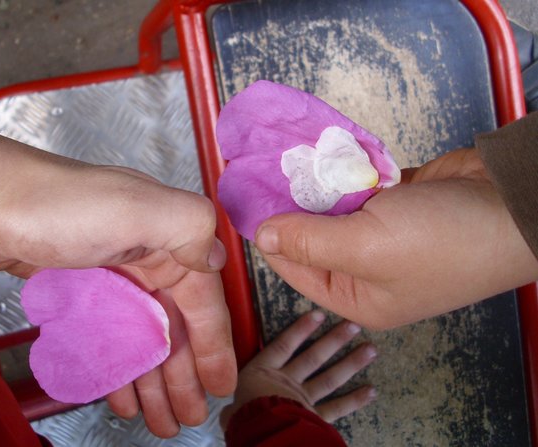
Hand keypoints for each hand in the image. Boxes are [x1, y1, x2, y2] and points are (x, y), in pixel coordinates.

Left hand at [0, 128, 236, 435]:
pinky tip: (122, 392)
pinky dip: (118, 364)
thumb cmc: (56, 204)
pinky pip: (109, 336)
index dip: (214, 345)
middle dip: (183, 374)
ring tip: (159, 418)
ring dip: (152, 378)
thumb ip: (188, 227)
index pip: (202, 299)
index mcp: (166, 235)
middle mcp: (145, 255)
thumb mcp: (134, 208)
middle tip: (187, 416)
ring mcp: (111, 275)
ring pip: (141, 336)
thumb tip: (218, 259)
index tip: (220, 384)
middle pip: (173, 325)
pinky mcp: (80, 289)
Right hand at [220, 311, 375, 429]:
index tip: (319, 314)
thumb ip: (234, 408)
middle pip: (313, 357)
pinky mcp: (314, 416)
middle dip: (335, 341)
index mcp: (262, 372)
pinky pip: (337, 407)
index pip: (283, 345)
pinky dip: (354, 400)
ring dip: (351, 363)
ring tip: (370, 350)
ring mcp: (303, 398)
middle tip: (354, 326)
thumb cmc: (242, 417)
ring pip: (330, 378)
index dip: (301, 329)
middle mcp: (286, 381)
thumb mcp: (232, 409)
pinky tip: (371, 390)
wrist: (258, 429)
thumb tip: (228, 414)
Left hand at [254, 149, 537, 329]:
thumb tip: (262, 236)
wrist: (514, 205)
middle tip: (263, 168)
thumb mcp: (365, 247)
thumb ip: (308, 241)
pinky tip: (323, 151)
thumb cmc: (441, 241)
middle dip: (290, 205)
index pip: (293, 267)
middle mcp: (364, 269)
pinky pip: (358, 185)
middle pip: (310, 236)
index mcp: (355, 296)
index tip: (245, 198)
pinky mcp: (397, 202)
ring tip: (286, 154)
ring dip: (316, 183)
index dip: (268, 235)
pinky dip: (344, 170)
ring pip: (333, 208)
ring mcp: (382, 234)